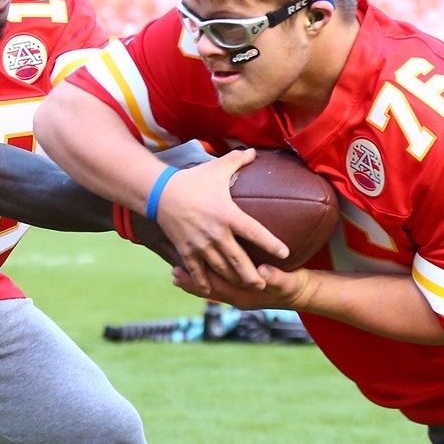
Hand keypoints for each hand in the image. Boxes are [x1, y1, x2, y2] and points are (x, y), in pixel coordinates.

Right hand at [154, 148, 288, 292]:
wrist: (159, 192)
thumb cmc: (191, 180)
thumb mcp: (216, 168)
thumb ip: (238, 160)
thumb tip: (255, 151)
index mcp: (227, 214)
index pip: (254, 232)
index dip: (271, 244)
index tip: (284, 254)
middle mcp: (215, 233)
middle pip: (238, 260)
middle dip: (252, 275)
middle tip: (264, 284)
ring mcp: (200, 245)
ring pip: (220, 269)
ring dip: (233, 280)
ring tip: (245, 288)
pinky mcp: (186, 251)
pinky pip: (197, 271)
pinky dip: (204, 283)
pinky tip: (211, 291)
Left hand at [172, 261, 318, 311]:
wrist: (302, 294)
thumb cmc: (295, 286)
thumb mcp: (288, 282)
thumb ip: (275, 277)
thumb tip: (263, 273)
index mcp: (245, 297)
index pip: (216, 288)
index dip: (198, 280)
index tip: (182, 272)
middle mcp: (238, 298)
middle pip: (209, 289)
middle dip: (191, 281)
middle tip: (173, 272)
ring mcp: (239, 295)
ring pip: (211, 288)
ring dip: (195, 280)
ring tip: (176, 271)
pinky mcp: (242, 289)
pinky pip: (219, 284)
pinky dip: (206, 278)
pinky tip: (197, 268)